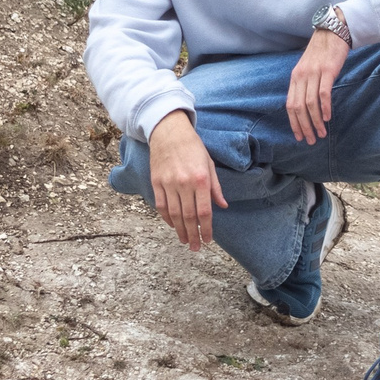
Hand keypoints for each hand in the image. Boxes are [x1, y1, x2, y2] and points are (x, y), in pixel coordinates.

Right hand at [147, 110, 226, 249]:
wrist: (169, 132)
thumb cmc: (193, 147)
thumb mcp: (209, 164)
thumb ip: (216, 188)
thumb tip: (223, 206)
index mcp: (201, 179)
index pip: (204, 211)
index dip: (206, 229)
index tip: (208, 240)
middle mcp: (184, 183)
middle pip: (188, 216)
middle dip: (193, 235)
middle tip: (196, 247)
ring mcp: (168, 184)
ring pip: (174, 215)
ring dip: (180, 231)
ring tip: (185, 241)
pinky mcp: (156, 182)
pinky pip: (161, 206)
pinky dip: (167, 219)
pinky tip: (173, 226)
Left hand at [286, 23, 350, 144]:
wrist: (333, 32)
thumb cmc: (322, 52)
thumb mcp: (307, 68)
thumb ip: (305, 84)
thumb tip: (305, 106)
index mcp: (295, 77)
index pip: (290, 105)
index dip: (294, 123)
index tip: (300, 136)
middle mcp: (301, 76)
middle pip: (298, 107)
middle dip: (304, 127)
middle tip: (311, 140)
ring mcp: (314, 73)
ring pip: (310, 103)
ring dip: (315, 121)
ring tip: (321, 133)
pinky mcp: (327, 70)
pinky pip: (323, 92)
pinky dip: (324, 107)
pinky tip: (328, 117)